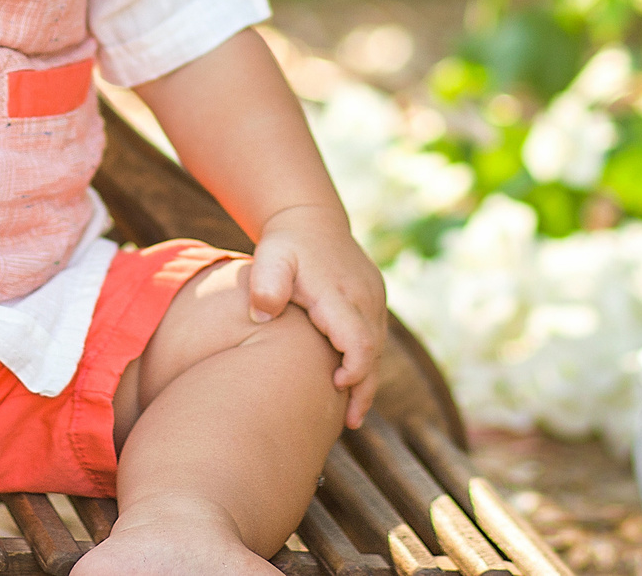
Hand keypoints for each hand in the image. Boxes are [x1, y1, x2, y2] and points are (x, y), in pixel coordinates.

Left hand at [246, 203, 386, 427]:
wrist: (310, 219)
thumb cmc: (286, 245)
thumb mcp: (270, 256)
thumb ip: (266, 284)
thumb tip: (262, 314)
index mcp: (339, 293)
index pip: (359, 341)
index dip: (354, 370)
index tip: (336, 387)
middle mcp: (364, 297)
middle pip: (373, 352)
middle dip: (364, 388)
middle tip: (348, 422)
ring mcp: (373, 298)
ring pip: (378, 347)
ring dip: (367, 378)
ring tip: (351, 414)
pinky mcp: (374, 300)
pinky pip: (376, 336)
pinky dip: (367, 361)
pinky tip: (351, 382)